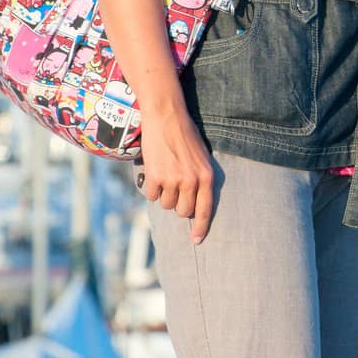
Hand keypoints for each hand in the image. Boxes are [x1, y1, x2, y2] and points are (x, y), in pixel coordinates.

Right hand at [137, 107, 215, 244]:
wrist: (167, 117)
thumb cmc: (185, 135)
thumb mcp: (201, 157)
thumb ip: (200, 179)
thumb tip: (193, 202)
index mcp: (207, 177)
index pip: (205, 210)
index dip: (201, 228)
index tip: (196, 240)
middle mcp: (192, 181)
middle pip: (182, 211)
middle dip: (177, 205)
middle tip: (173, 189)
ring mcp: (173, 180)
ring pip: (166, 205)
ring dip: (163, 194)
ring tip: (164, 174)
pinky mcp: (155, 178)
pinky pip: (151, 196)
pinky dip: (150, 187)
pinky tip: (154, 172)